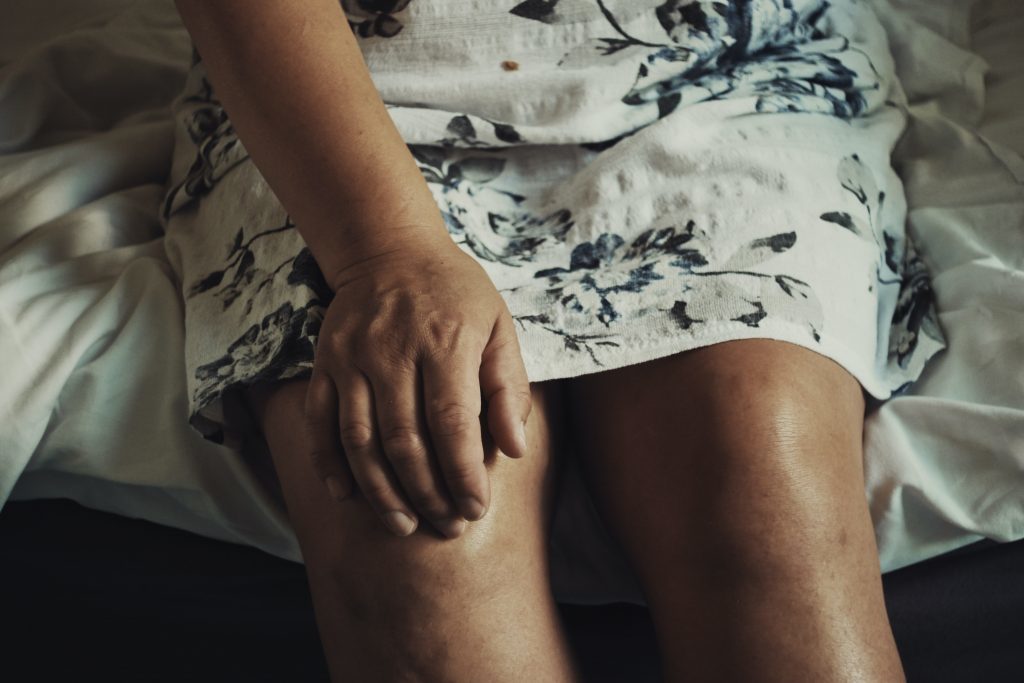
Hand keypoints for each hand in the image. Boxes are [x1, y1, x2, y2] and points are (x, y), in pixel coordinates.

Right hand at [303, 234, 531, 537]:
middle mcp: (394, 351)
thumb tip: (514, 450)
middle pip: (405, 440)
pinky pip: (320, 422)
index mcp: (445, 342)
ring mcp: (353, 358)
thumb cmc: (456, 293)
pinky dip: (329, 464)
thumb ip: (508, 388)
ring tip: (403, 525)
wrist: (389, 249)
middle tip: (445, 526)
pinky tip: (348, 497)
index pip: (453, 423)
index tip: (476, 508)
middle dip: (427, 493)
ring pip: (360, 440)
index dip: (463, 473)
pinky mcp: (325, 363)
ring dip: (381, 491)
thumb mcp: (498, 327)